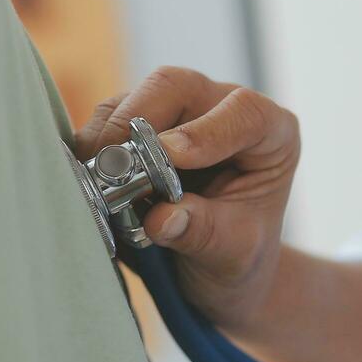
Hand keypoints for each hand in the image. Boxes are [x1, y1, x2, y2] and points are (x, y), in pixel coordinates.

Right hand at [76, 67, 299, 329]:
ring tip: (99, 186)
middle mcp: (222, 110)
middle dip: (139, 124)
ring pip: (130, 100)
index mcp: (271, 134)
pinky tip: (90, 184)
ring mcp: (176, 113)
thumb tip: (161, 218)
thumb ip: (203, 233)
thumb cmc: (239, 258)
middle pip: (175, 87)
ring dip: (107, 141)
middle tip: (115, 169)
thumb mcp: (233, 255)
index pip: (244, 111)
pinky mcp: (135, 126)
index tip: (172, 157)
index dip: (206, 130)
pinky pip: (103, 122)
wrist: (214, 274)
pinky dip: (90, 152)